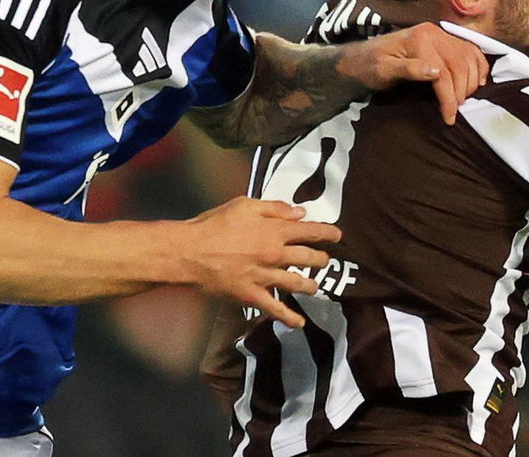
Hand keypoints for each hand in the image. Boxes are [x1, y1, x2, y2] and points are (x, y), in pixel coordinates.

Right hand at [178, 197, 340, 327]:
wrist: (190, 252)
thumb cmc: (214, 224)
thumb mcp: (244, 205)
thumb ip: (274, 208)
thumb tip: (300, 213)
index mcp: (274, 230)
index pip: (310, 231)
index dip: (328, 232)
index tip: (338, 235)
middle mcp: (275, 254)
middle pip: (309, 259)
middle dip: (321, 260)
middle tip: (325, 261)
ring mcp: (265, 276)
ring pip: (298, 284)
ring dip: (311, 285)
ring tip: (315, 286)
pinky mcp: (252, 295)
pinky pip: (276, 309)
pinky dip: (290, 318)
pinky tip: (300, 323)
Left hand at [337, 22, 488, 124]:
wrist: (362, 57)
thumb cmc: (370, 67)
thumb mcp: (383, 71)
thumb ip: (409, 70)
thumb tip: (437, 72)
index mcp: (420, 39)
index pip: (444, 72)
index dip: (449, 97)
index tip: (449, 118)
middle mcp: (434, 32)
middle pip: (460, 64)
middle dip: (461, 92)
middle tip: (455, 111)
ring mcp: (441, 34)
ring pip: (469, 57)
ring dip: (471, 81)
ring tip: (462, 100)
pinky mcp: (444, 39)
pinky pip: (470, 50)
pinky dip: (478, 65)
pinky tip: (478, 81)